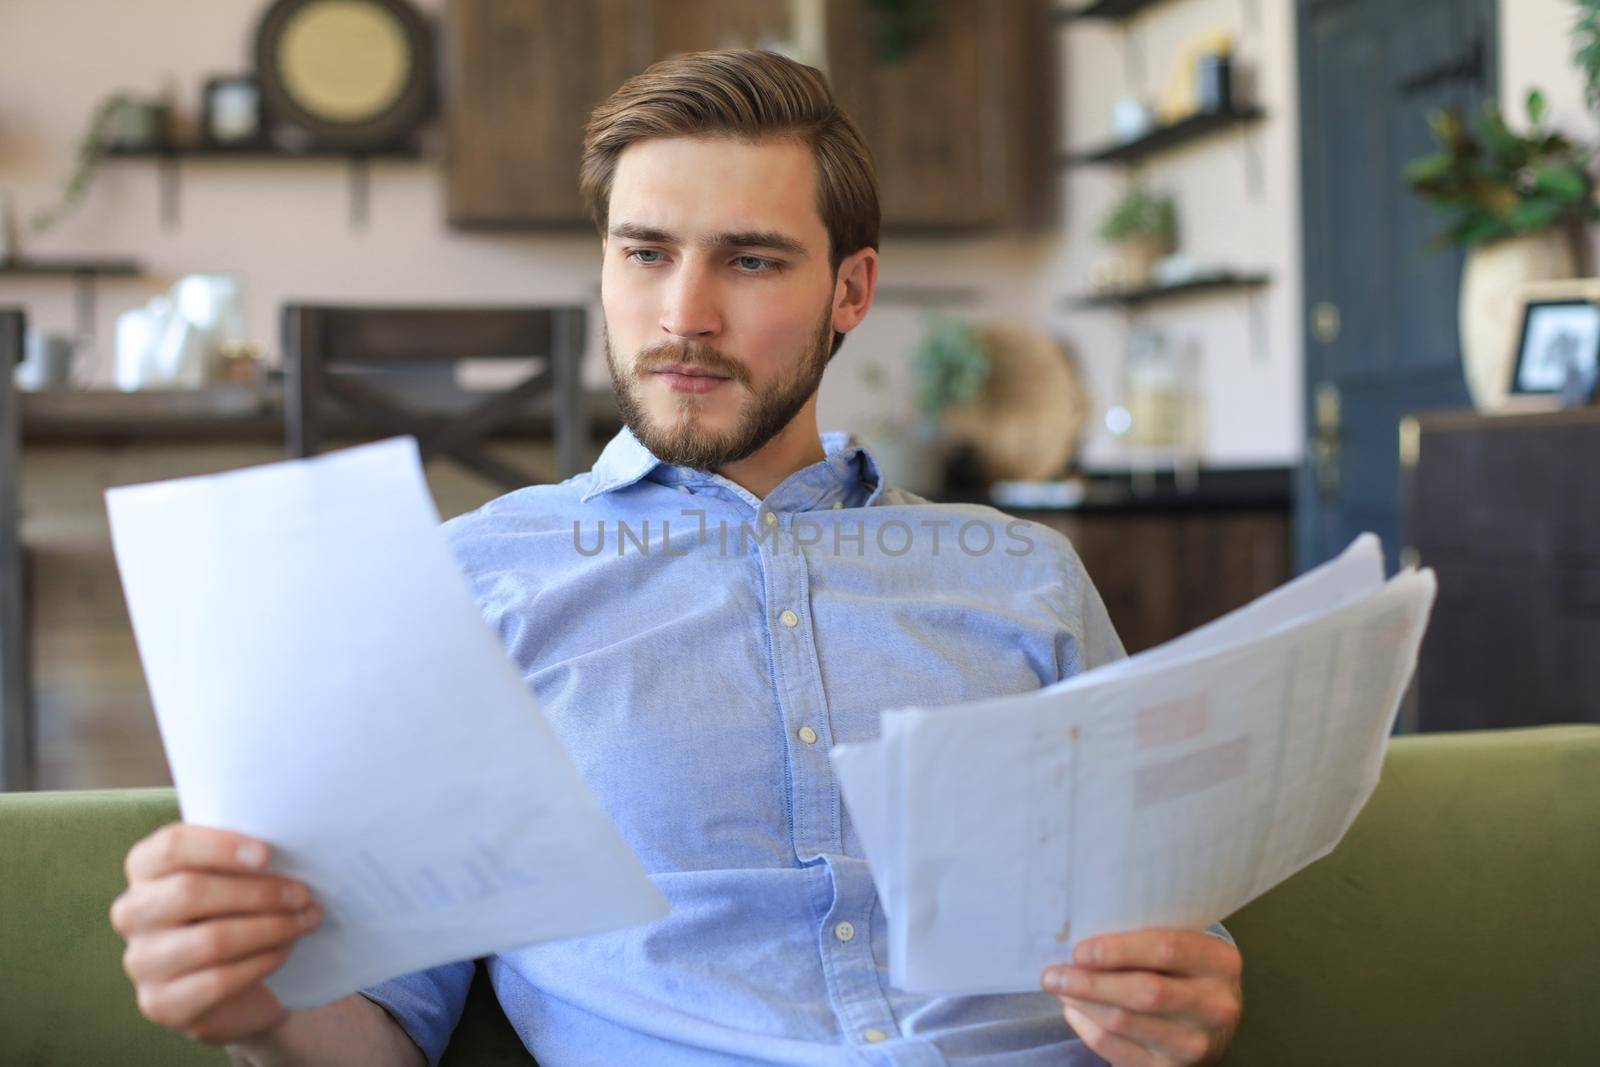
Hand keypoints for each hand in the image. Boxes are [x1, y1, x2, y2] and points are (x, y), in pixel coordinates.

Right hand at [110, 823, 322, 1044]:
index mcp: (145, 867)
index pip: (171, 846)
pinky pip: (217, 981)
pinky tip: (285, 950)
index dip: (220, 847)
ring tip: (305, 920)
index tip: (267, 854)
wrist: (230, 985)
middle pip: (190, 892)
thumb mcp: (233, 876)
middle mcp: (132, 912)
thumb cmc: (234, 910)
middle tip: (303, 894)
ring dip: (270, 928)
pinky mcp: (161, 1003)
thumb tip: (291, 847)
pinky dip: (261, 962)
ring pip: (210, 940)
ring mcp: (141, 961)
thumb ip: (243, 857)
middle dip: (258, 892)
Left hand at [1041, 927, 1241, 1066]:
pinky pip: (1115, 1049)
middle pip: (1144, 992)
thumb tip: (1079, 938)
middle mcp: (1216, 1006)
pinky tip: (1074, 1010)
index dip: (1118, 950)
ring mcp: (1195, 1044)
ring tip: (1059, 987)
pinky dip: (1087, 1028)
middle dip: (1090, 982)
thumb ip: (1145, 939)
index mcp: (1220, 963)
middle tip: (1052, 973)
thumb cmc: (1184, 971)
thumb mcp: (1183, 948)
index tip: (1079, 950)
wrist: (1212, 1024)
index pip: (1166, 949)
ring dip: (1082, 1003)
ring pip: (1124, 1022)